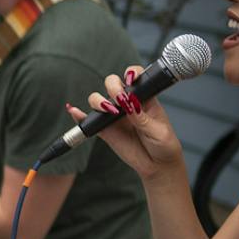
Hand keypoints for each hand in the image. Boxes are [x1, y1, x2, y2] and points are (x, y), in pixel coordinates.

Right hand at [69, 67, 183, 180]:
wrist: (157, 165)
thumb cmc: (164, 145)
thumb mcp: (158, 131)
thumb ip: (142, 118)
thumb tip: (129, 104)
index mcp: (144, 97)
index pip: (135, 76)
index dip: (131, 73)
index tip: (130, 81)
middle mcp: (127, 103)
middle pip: (112, 83)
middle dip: (112, 86)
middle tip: (119, 99)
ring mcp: (114, 115)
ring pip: (97, 99)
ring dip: (98, 101)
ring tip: (108, 111)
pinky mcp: (104, 130)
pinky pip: (88, 121)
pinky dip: (78, 115)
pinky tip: (74, 112)